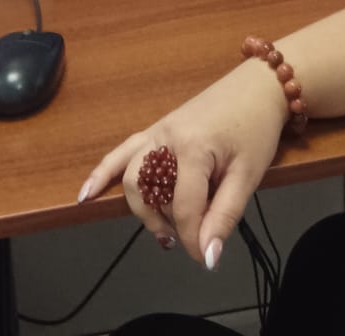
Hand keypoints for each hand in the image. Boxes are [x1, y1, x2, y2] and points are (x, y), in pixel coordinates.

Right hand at [78, 59, 287, 267]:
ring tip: (161, 230)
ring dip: (142, 207)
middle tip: (185, 239)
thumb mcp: (249, 174)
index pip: (183, 207)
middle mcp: (166, 138)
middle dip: (164, 222)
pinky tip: (86, 194)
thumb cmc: (257, 128)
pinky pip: (122, 152)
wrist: (258, 86)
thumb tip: (206, 256)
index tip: (204, 258)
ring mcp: (157, 130)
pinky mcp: (156, 129)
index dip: (192, 239)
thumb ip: (225, 215)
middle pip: (148, 191)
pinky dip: (103, 173)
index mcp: (193, 148)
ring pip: (133, 175)